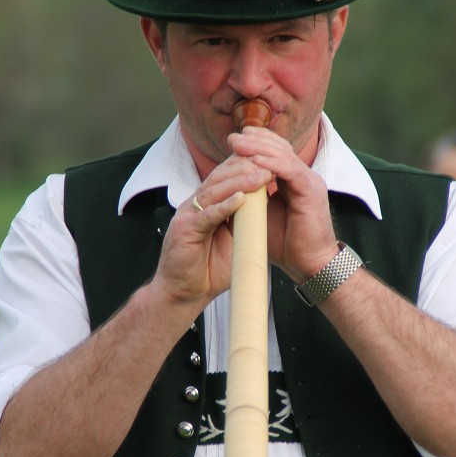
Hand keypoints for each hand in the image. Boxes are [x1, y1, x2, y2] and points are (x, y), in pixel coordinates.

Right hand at [154, 153, 272, 307]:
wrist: (183, 294)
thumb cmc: (207, 269)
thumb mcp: (233, 240)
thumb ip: (245, 222)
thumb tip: (268, 206)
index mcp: (207, 204)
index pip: (226, 176)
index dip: (247, 166)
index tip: (272, 162)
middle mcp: (195, 205)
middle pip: (220, 177)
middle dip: (246, 168)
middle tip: (271, 164)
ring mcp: (188, 215)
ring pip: (214, 191)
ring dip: (239, 183)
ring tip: (261, 176)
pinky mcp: (184, 231)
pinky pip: (206, 215)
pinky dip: (223, 206)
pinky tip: (240, 199)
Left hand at [227, 127, 338, 280]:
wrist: (308, 265)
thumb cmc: (285, 245)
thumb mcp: (261, 216)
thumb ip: (249, 199)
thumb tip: (226, 189)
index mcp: (293, 181)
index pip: (276, 153)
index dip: (256, 143)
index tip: (234, 140)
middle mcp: (303, 177)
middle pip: (279, 148)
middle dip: (255, 140)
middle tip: (232, 137)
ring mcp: (310, 182)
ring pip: (283, 155)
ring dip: (259, 147)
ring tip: (238, 143)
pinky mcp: (312, 191)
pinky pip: (290, 170)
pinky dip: (272, 163)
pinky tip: (255, 159)